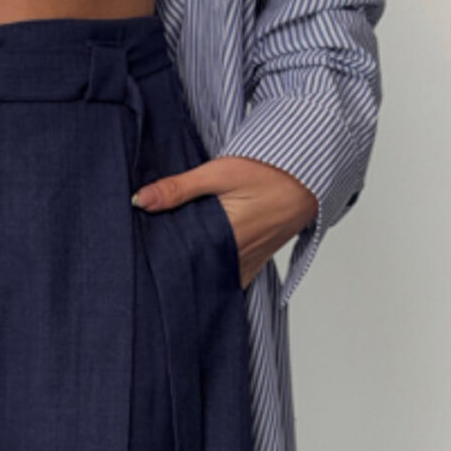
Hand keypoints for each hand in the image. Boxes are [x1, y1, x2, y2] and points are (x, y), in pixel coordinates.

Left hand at [130, 155, 318, 286]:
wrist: (310, 175)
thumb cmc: (269, 171)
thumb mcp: (220, 172)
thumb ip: (179, 189)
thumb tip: (140, 200)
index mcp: (227, 238)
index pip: (186, 263)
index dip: (164, 267)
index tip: (143, 267)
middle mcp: (239, 257)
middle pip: (198, 274)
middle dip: (175, 274)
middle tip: (150, 272)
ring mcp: (250, 263)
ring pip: (215, 279)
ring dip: (196, 277)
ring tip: (168, 275)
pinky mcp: (257, 261)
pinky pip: (232, 279)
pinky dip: (215, 278)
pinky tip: (199, 273)